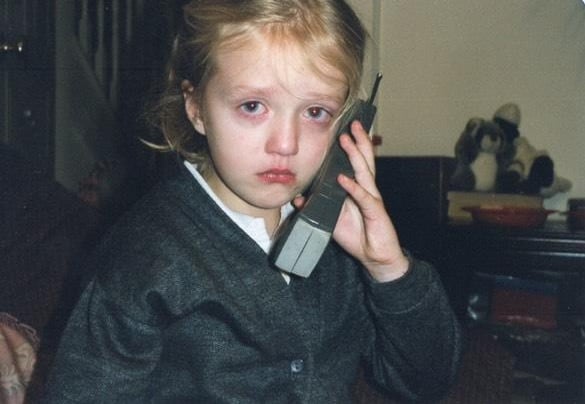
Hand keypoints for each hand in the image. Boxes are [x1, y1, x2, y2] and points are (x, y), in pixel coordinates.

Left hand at [333, 121, 408, 281]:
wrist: (376, 256)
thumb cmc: (357, 235)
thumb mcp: (333, 220)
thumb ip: (318, 208)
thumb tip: (299, 198)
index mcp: (359, 189)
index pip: (357, 163)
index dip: (352, 147)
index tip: (344, 129)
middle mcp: (368, 190)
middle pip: (364, 160)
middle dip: (358, 141)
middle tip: (352, 124)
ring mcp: (372, 199)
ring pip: (365, 172)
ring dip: (355, 155)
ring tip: (347, 140)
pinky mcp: (375, 212)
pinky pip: (363, 197)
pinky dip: (353, 187)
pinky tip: (344, 178)